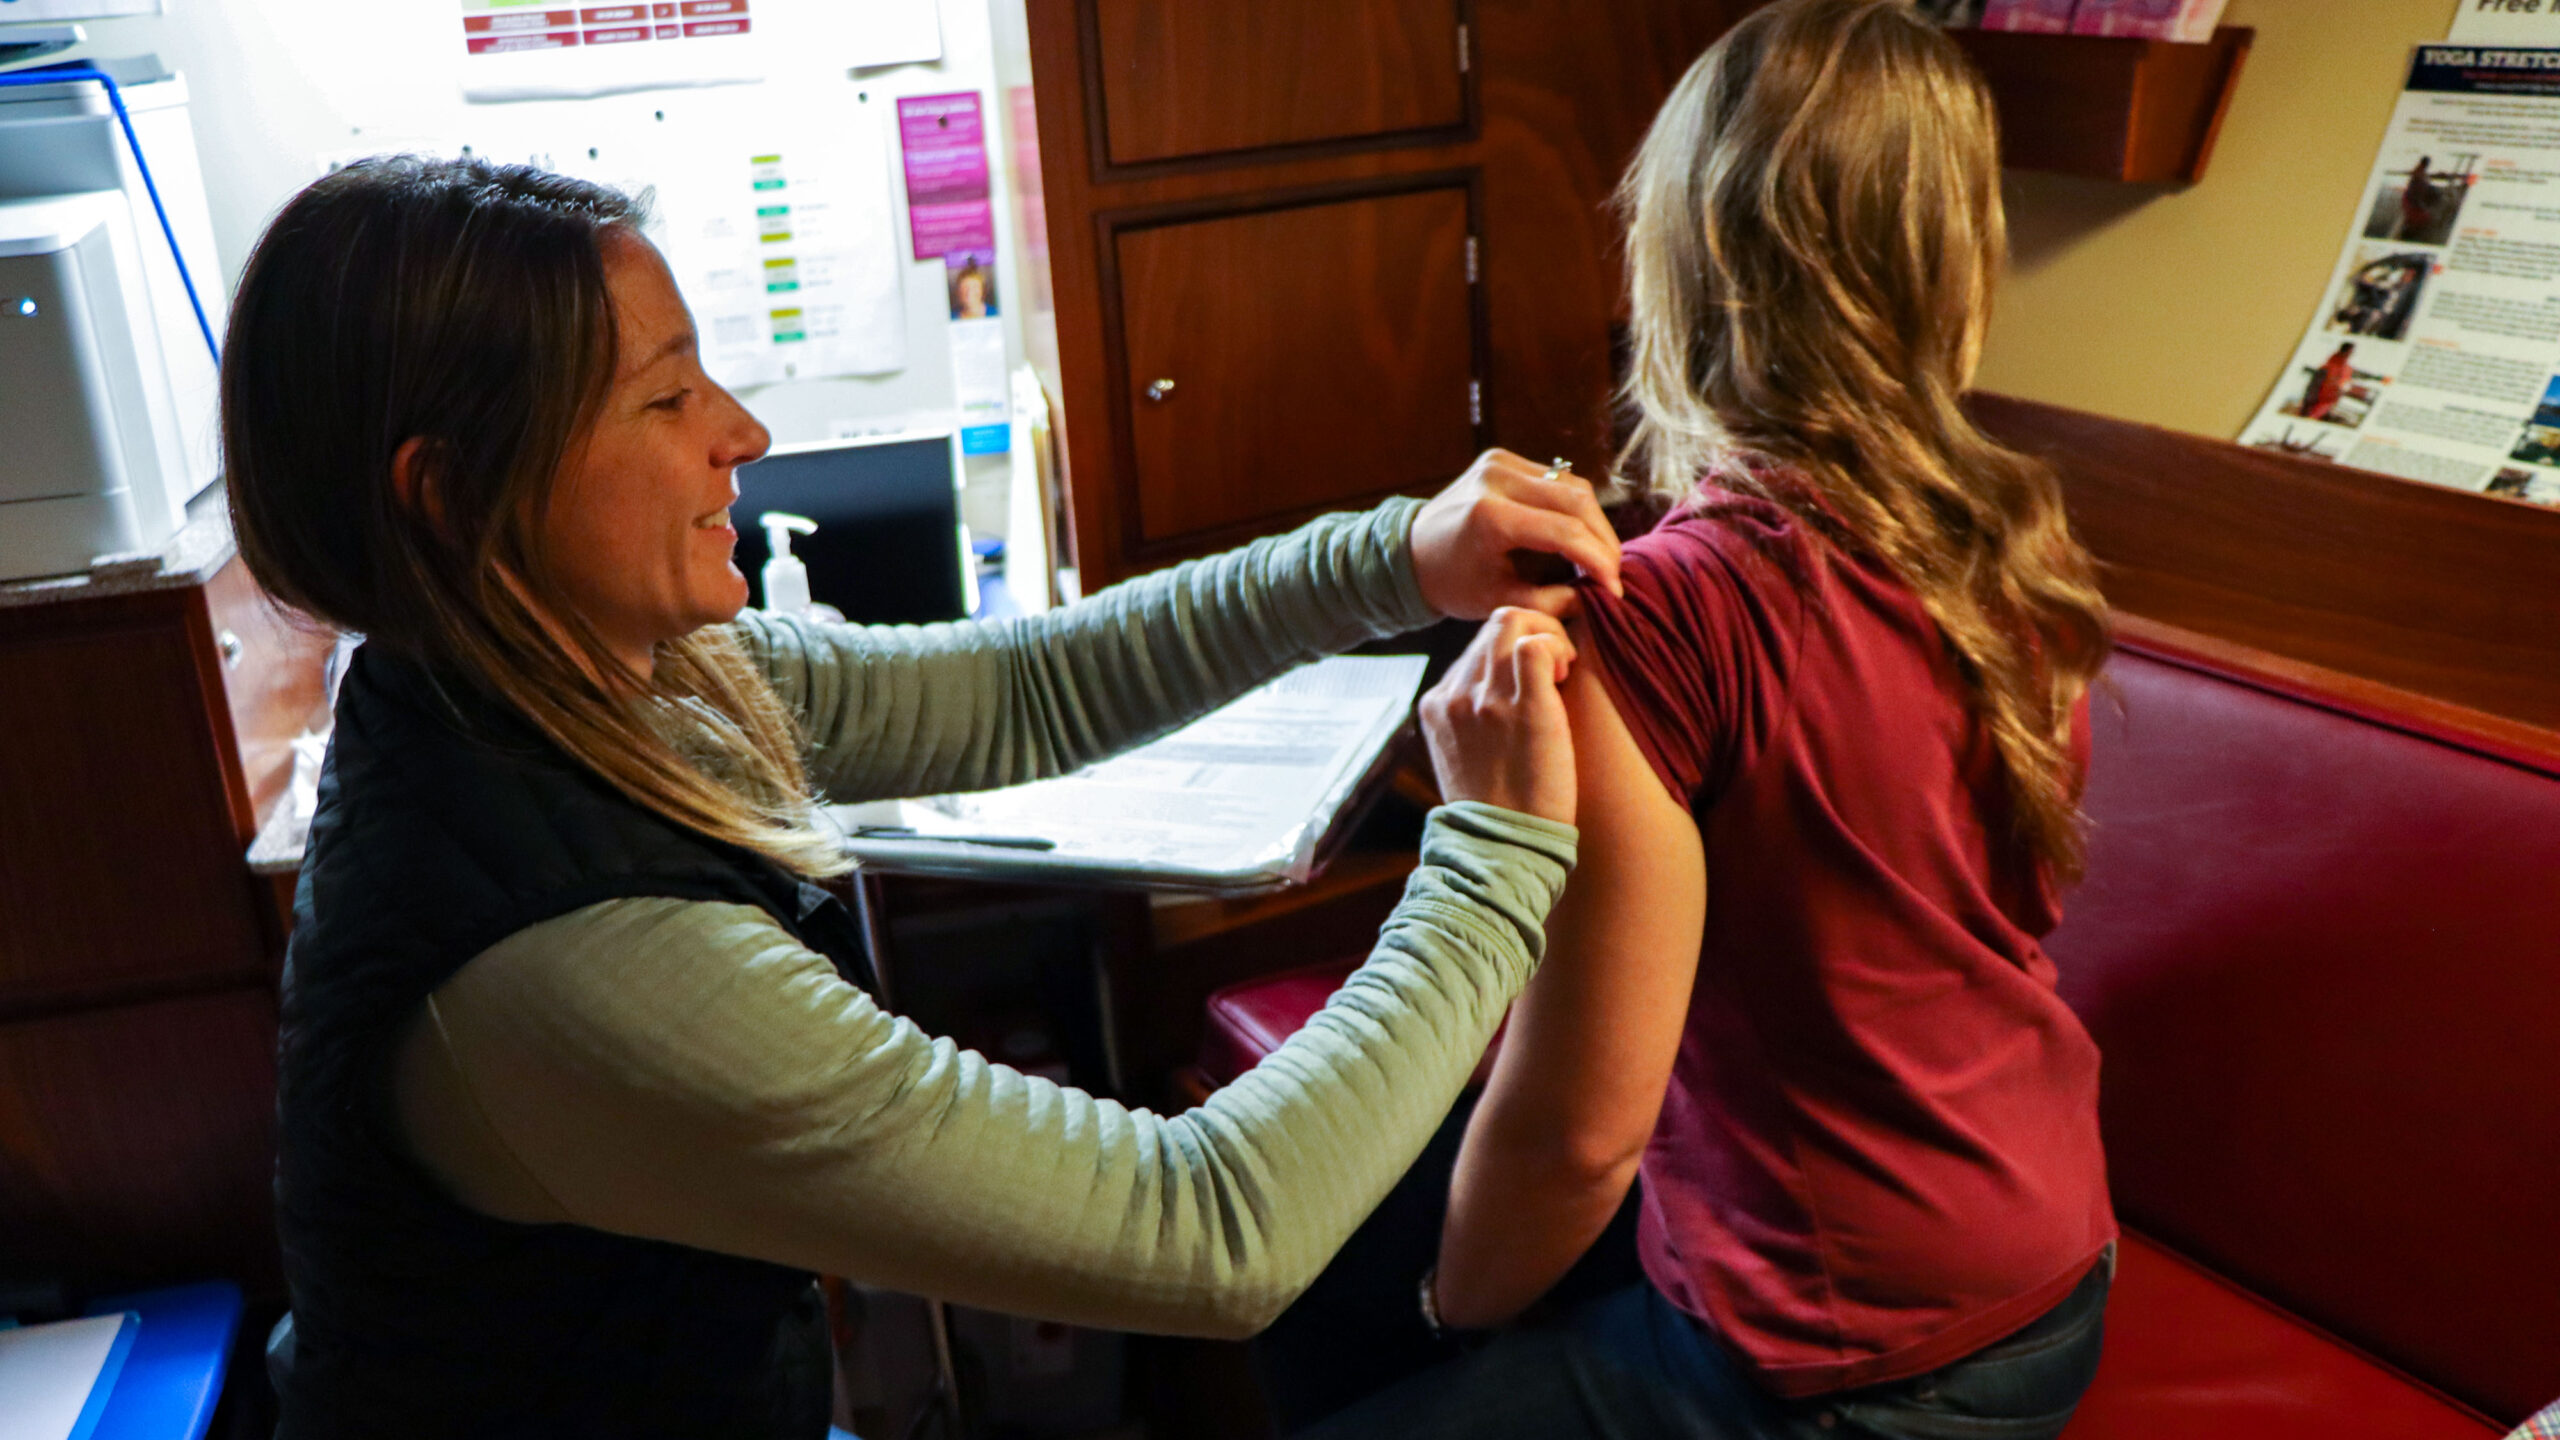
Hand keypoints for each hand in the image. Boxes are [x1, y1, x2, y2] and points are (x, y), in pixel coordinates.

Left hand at [1411, 449, 1623, 619]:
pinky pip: (1555, 479)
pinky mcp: (1501, 458)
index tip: (1614, 589)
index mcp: (1489, 517)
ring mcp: (1499, 462)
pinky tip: (1581, 535)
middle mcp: (1495, 479)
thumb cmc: (1451, 584)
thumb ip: (1549, 602)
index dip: (1598, 561)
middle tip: (1613, 572)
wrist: (1409, 551)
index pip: (1565, 531)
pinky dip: (1574, 506)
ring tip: (1601, 556)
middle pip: (1577, 500)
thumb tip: (1594, 596)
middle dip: (1603, 539)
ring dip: (1594, 521)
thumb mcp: (1497, 602)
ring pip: (1572, 485)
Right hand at [1419, 608, 1576, 825]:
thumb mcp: (1461, 753)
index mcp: (1437, 704)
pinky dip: (1557, 647)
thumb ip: (1470, 716)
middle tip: (1558, 665)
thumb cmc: (1495, 806)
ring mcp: (1487, 699)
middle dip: (1534, 630)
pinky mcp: (1526, 708)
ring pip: (1513, 621)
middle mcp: (1455, 695)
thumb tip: (1501, 691)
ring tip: (1563, 670)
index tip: (1535, 678)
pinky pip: (1536, 646)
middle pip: (1494, 623)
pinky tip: (1566, 674)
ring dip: (1548, 635)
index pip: (1475, 646)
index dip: (1511, 651)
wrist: (1503, 846)